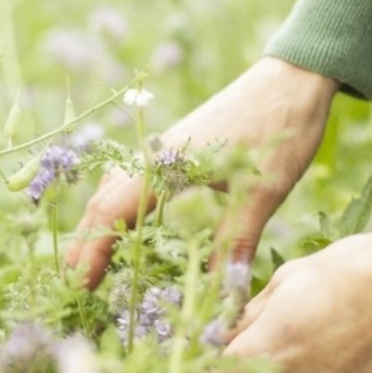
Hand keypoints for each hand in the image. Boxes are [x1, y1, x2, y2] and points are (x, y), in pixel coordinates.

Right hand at [66, 57, 338, 285]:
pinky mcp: (181, 149)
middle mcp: (156, 156)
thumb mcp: (262, 193)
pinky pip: (135, 182)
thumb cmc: (279, 129)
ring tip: (94, 263)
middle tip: (75, 288)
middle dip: (85, 246)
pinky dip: (121, 208)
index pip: (110, 213)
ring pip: (116, 190)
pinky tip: (132, 224)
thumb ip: (235, 243)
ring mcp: (166, 150)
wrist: (296, 76)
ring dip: (100, 226)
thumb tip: (223, 296)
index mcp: (166, 164)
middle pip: (103, 203)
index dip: (90, 253)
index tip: (78, 288)